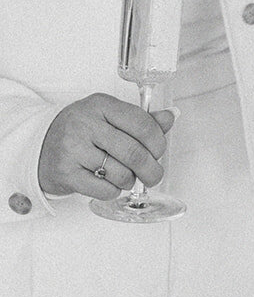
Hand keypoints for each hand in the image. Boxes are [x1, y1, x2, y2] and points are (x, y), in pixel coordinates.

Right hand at [38, 94, 175, 200]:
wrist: (39, 146)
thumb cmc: (81, 131)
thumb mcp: (109, 116)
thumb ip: (141, 119)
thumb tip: (171, 116)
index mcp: (101, 105)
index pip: (142, 123)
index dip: (158, 142)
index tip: (159, 151)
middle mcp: (85, 124)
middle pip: (134, 152)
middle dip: (151, 169)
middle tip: (154, 176)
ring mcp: (73, 148)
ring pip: (120, 173)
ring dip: (131, 181)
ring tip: (127, 177)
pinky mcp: (65, 173)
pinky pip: (103, 189)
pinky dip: (114, 191)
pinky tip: (110, 184)